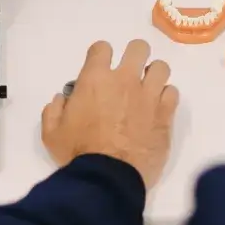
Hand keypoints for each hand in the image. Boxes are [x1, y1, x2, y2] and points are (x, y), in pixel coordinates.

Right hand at [42, 39, 178, 188]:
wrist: (108, 177)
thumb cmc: (77, 154)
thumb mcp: (51, 133)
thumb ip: (54, 110)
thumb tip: (62, 99)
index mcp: (95, 80)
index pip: (101, 47)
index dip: (101, 55)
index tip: (100, 68)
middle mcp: (124, 80)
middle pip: (138, 48)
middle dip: (134, 56)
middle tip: (129, 74)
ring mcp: (148, 95)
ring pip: (161, 67)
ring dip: (153, 76)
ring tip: (147, 90)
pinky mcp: (165, 113)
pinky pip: (172, 92)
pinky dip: (165, 98)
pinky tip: (157, 109)